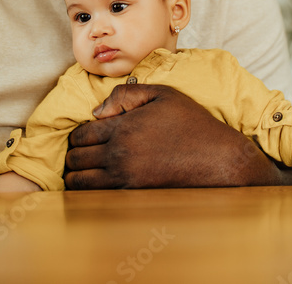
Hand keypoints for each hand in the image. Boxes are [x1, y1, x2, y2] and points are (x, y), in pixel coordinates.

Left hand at [64, 84, 291, 189]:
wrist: (217, 158)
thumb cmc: (192, 123)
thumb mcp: (162, 94)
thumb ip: (126, 94)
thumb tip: (96, 111)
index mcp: (123, 127)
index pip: (80, 134)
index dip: (77, 135)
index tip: (85, 136)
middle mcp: (119, 154)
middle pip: (75, 158)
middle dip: (74, 154)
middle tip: (81, 152)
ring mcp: (125, 178)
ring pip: (79, 181)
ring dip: (76, 175)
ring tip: (84, 170)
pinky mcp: (133, 195)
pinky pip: (95, 197)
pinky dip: (88, 191)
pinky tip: (97, 184)